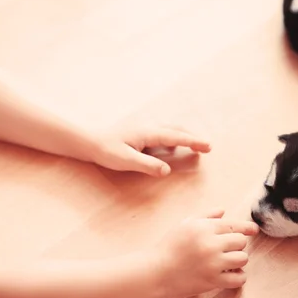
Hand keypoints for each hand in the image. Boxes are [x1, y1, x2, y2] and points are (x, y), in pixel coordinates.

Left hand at [91, 124, 211, 176]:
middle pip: (177, 129)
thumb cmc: (106, 151)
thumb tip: (167, 170)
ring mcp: (145, 128)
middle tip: (207, 147)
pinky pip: (163, 132)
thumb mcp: (126, 161)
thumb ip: (147, 165)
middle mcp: (149, 127)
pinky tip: (173, 144)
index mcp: (148, 133)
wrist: (89, 141)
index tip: (208, 146)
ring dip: (184, 135)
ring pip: (170, 129)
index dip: (193, 141)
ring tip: (195, 144)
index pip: (176, 137)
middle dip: (193, 137)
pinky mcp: (141, 132)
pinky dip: (174, 136)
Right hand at [154, 209, 258, 297]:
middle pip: (241, 242)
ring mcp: (213, 263)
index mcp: (204, 228)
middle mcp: (210, 244)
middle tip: (227, 249)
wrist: (155, 271)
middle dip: (237, 245)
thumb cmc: (169, 246)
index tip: (254, 230)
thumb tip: (223, 211)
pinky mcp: (213, 281)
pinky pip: (239, 279)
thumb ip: (205, 216)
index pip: (233, 226)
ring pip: (243, 259)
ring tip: (228, 262)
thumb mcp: (184, 225)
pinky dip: (238, 277)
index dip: (247, 227)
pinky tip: (231, 275)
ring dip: (238, 261)